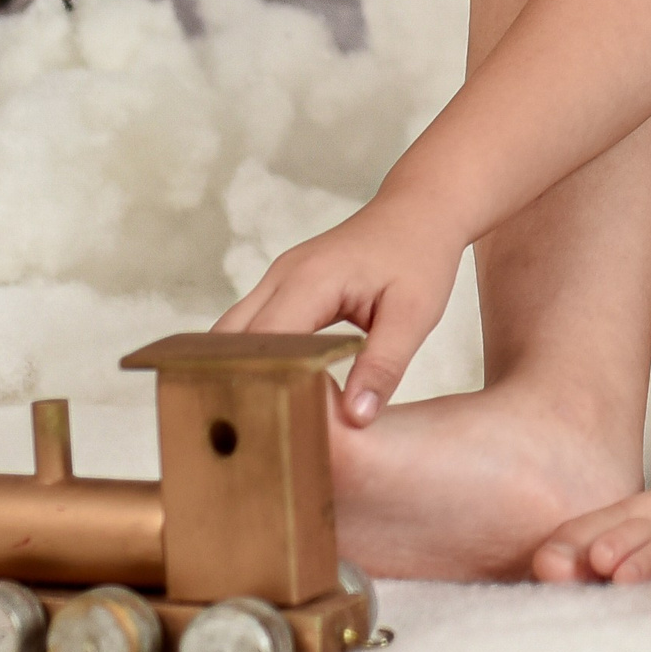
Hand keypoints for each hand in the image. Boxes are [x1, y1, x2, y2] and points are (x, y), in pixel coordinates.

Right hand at [213, 197, 462, 423]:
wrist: (420, 209)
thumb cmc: (420, 256)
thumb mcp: (415, 314)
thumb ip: (384, 365)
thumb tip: (355, 419)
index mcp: (310, 282)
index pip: (262, 346)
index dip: (257, 389)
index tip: (260, 435)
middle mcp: (281, 277)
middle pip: (230, 341)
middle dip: (232, 387)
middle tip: (244, 442)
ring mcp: (277, 279)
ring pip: (231, 335)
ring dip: (234, 373)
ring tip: (248, 426)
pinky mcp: (283, 287)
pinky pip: (250, 328)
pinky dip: (249, 359)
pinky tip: (263, 395)